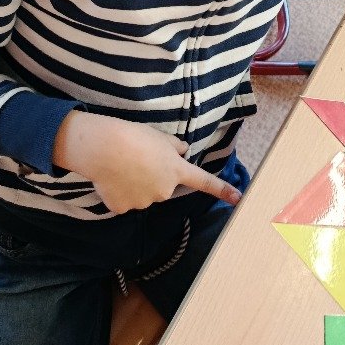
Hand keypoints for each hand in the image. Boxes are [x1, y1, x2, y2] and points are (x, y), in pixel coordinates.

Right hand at [52, 112, 242, 213]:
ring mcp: (145, 201)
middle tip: (137, 160)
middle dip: (153, 177)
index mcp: (177, 170)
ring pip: (141, 195)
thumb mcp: (161, 137)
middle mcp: (165, 190)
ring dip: (134, 185)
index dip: (222, 190)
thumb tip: (181, 152)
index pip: (204, 181)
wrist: (104, 148)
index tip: (239, 198)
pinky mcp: (123, 208)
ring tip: (121, 166)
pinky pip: (123, 201)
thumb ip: (174, 148)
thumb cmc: (135, 136)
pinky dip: (117, 192)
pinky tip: (110, 178)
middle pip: (162, 187)